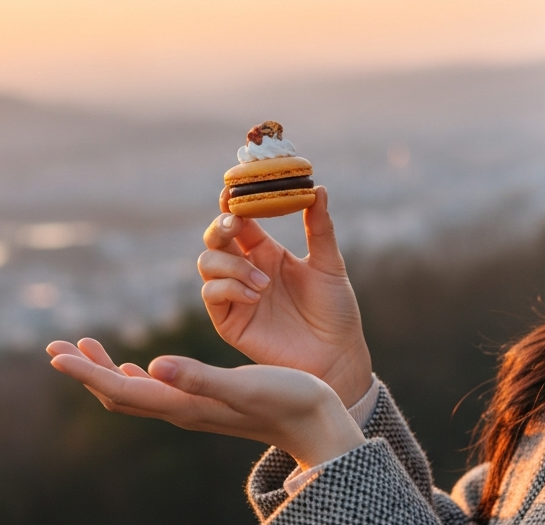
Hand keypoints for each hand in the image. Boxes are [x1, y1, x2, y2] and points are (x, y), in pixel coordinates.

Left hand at [46, 338, 364, 469]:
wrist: (318, 424)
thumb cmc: (288, 400)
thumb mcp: (244, 385)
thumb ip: (199, 378)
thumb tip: (152, 367)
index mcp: (184, 404)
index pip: (121, 390)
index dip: (86, 372)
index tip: (55, 355)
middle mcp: (181, 408)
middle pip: (118, 393)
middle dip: (85, 370)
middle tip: (55, 347)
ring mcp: (192, 407)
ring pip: (134, 392)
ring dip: (105, 370)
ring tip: (82, 348)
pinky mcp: (206, 401)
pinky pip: (157, 390)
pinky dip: (135, 374)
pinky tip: (136, 366)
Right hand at [198, 187, 372, 406]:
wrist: (337, 356)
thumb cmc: (336, 311)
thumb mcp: (330, 264)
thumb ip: (320, 228)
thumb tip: (318, 188)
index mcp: (267, 252)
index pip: (240, 221)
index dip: (233, 204)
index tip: (233, 189)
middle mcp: (246, 270)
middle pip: (215, 239)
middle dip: (220, 226)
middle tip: (236, 223)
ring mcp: (235, 296)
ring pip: (207, 264)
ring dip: (231, 265)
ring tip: (264, 281)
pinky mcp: (230, 322)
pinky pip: (212, 295)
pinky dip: (229, 288)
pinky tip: (256, 294)